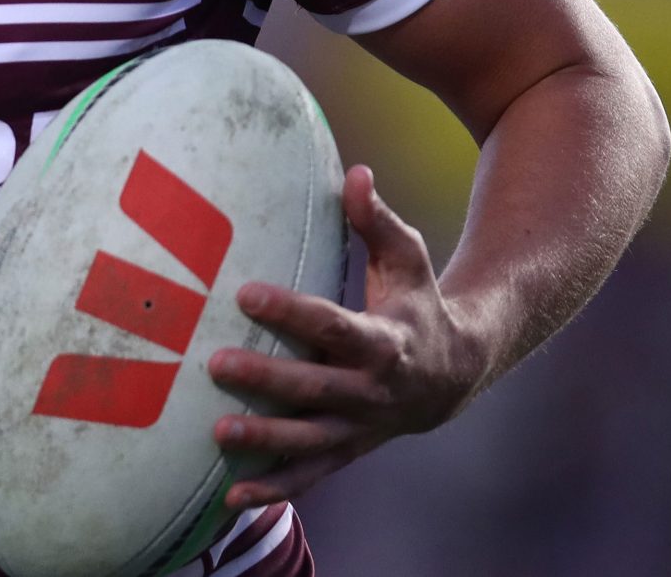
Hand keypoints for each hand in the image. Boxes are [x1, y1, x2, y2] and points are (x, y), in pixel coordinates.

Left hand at [205, 164, 497, 508]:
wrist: (455, 374)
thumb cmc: (418, 303)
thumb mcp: (408, 257)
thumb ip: (376, 219)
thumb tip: (356, 171)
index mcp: (384, 339)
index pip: (331, 324)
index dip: (290, 310)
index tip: (247, 292)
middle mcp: (371, 389)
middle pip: (315, 386)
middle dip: (267, 378)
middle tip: (216, 362)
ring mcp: (359, 427)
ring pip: (309, 439)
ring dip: (264, 440)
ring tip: (218, 432)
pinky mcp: (347, 450)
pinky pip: (309, 476)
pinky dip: (273, 490)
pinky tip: (230, 498)